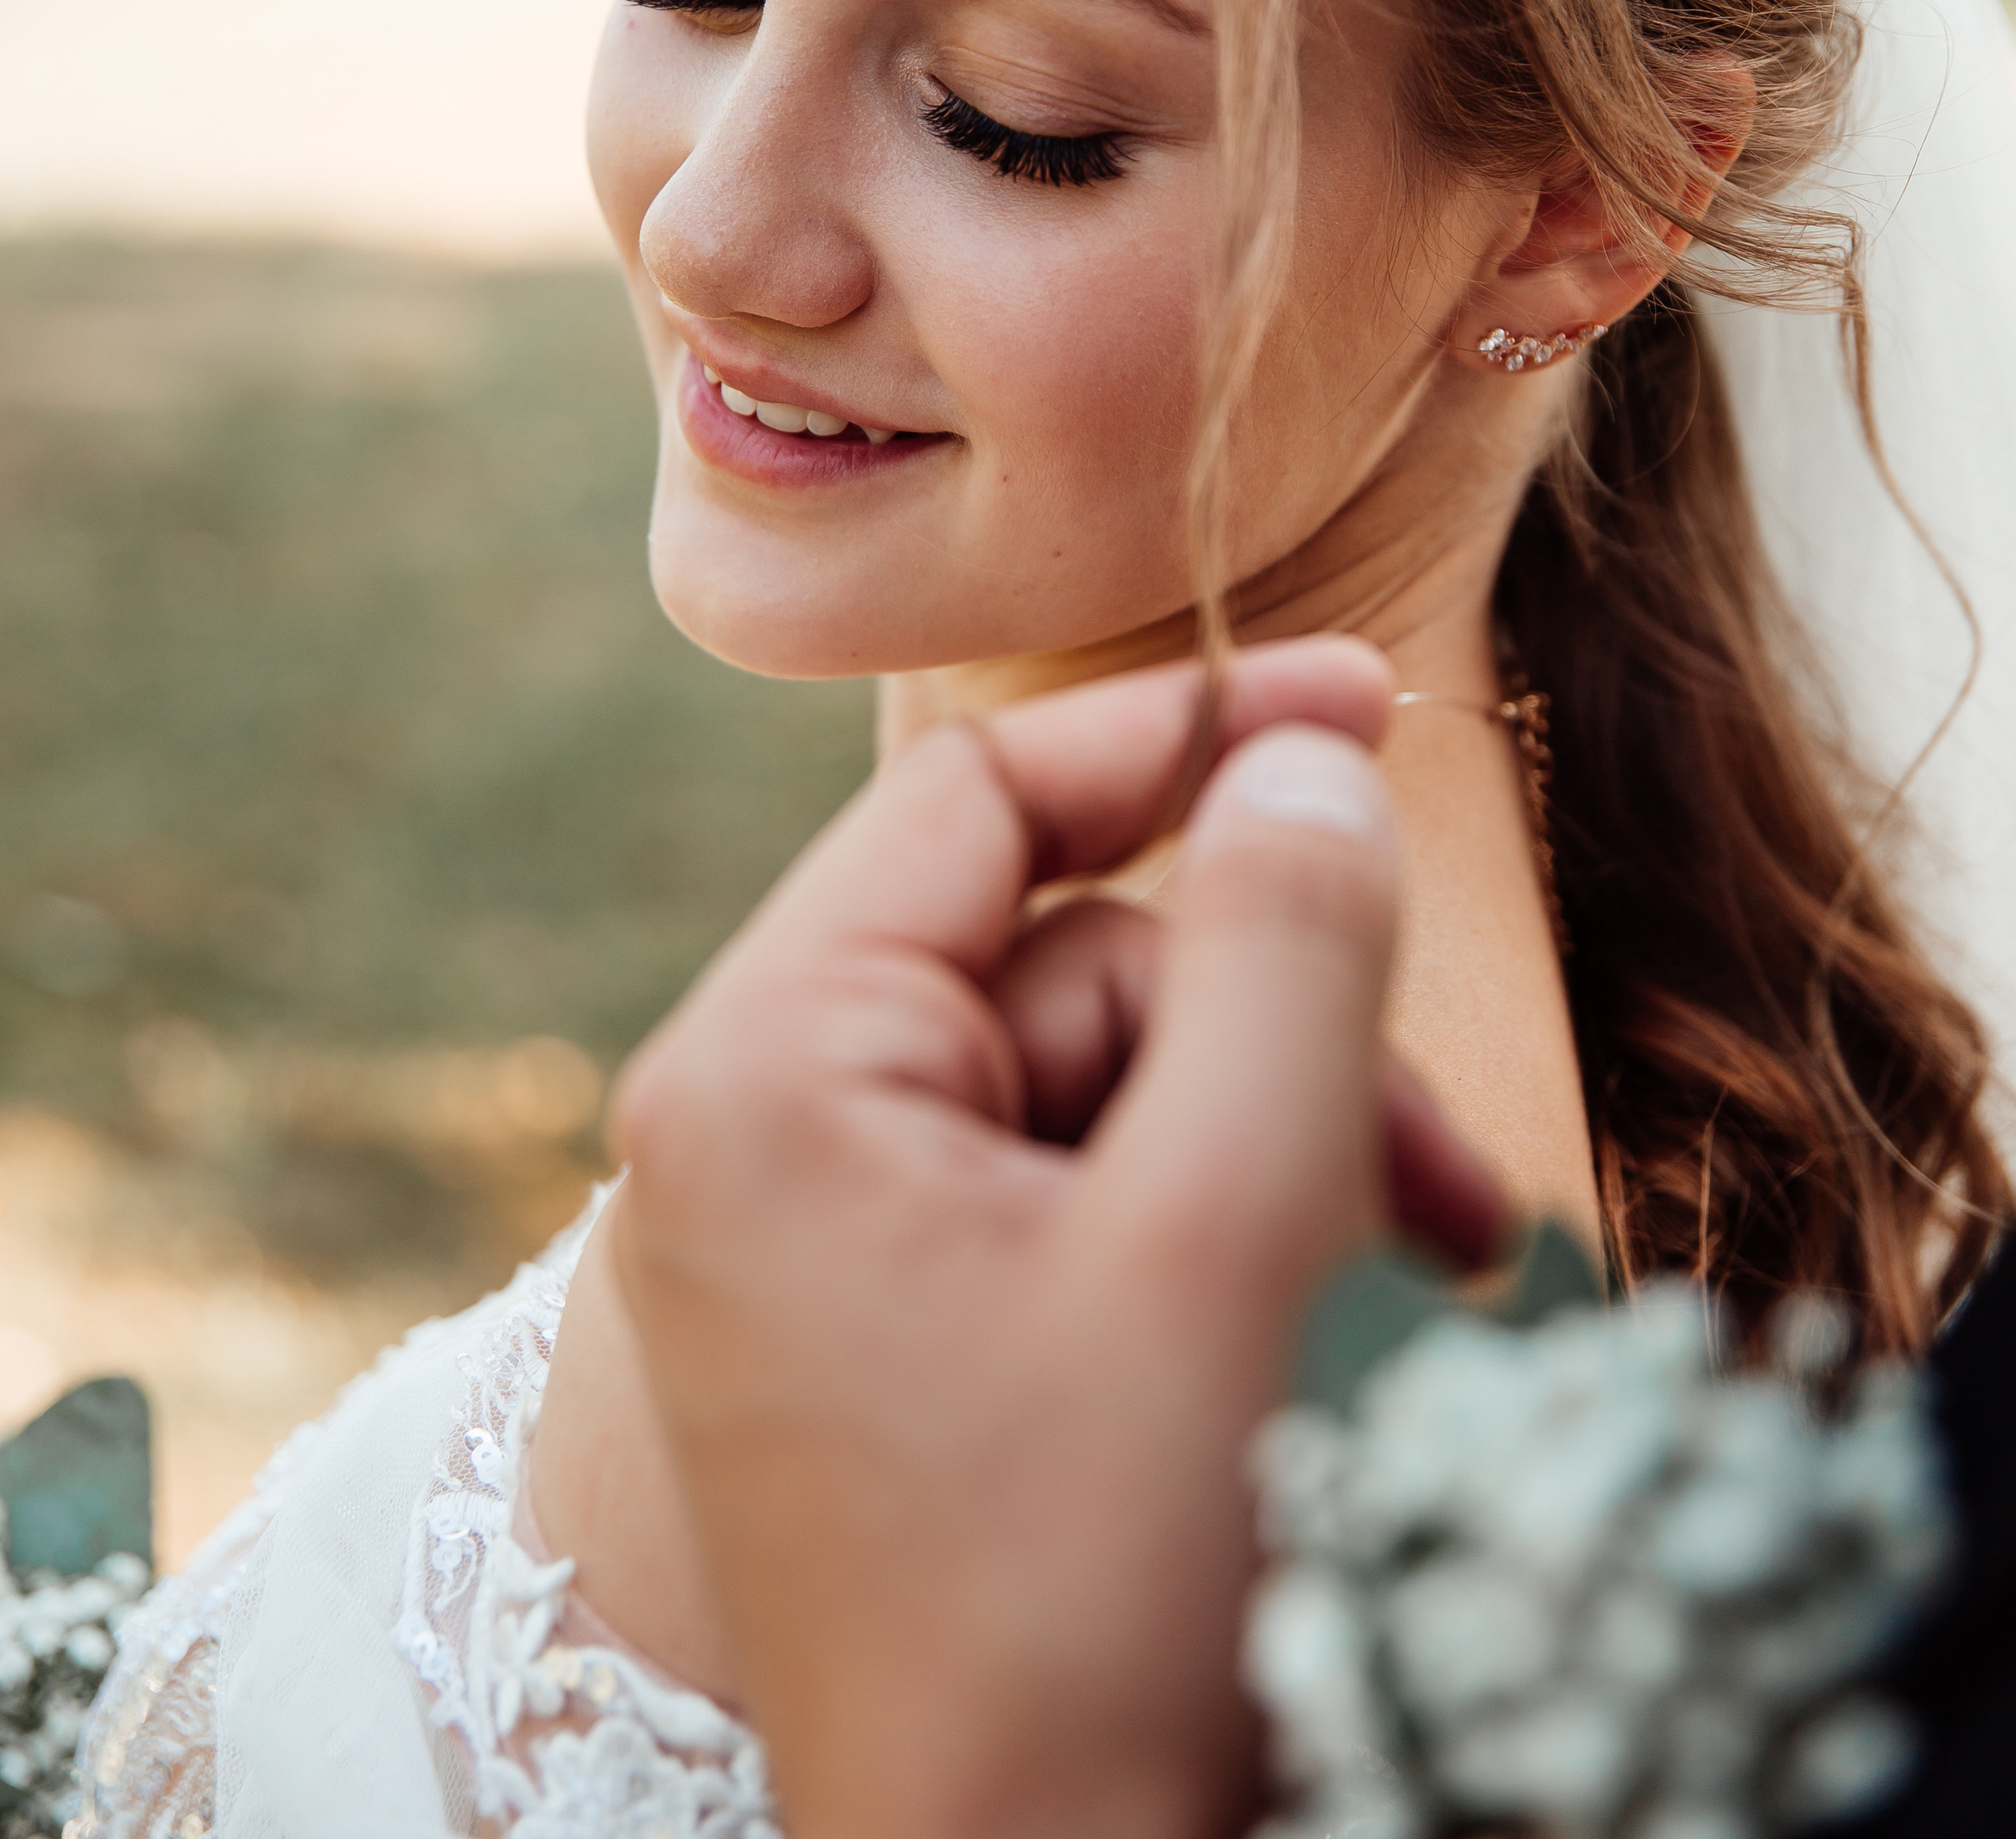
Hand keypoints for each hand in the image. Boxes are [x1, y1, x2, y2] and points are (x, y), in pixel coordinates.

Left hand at [608, 642, 1502, 1838]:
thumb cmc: (1102, 1602)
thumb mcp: (1227, 1237)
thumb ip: (1281, 956)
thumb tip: (1311, 757)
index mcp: (765, 1076)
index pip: (979, 798)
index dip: (1191, 729)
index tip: (1375, 698)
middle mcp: (758, 1139)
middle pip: (1076, 964)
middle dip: (1276, 1048)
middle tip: (1436, 1181)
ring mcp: (822, 1247)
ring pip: (1109, 1089)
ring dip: (1281, 1155)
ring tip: (1414, 1281)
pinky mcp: (893, 1336)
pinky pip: (1080, 1200)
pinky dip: (1219, 1237)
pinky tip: (1332, 1323)